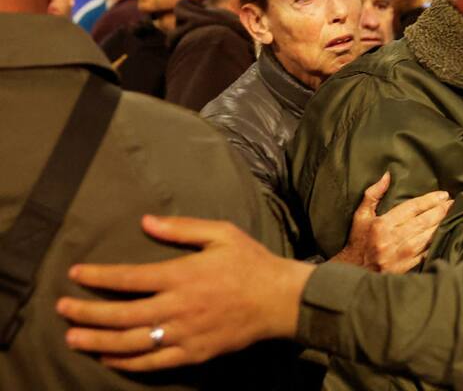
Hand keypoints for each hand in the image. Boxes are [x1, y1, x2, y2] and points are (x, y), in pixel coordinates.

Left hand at [57, 215, 312, 371]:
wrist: (280, 300)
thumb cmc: (251, 263)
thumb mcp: (221, 234)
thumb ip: (182, 228)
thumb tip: (146, 222)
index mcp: (182, 275)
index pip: (128, 278)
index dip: (98, 277)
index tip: (75, 274)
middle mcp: (178, 307)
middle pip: (120, 315)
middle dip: (86, 312)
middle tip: (62, 309)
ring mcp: (184, 334)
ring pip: (130, 342)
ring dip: (97, 341)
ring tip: (73, 338)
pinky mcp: (192, 353)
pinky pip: (152, 362)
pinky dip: (125, 362)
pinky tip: (108, 358)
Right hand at [330, 172, 451, 273]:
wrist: (352, 271)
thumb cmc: (358, 240)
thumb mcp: (360, 215)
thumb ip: (373, 194)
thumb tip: (387, 175)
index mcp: (383, 224)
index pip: (411, 208)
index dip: (430, 200)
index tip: (444, 195)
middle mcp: (392, 239)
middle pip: (423, 222)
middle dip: (441, 211)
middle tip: (454, 203)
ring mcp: (400, 255)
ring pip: (427, 237)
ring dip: (441, 225)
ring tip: (453, 216)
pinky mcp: (405, 268)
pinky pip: (425, 254)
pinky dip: (436, 244)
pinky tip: (445, 235)